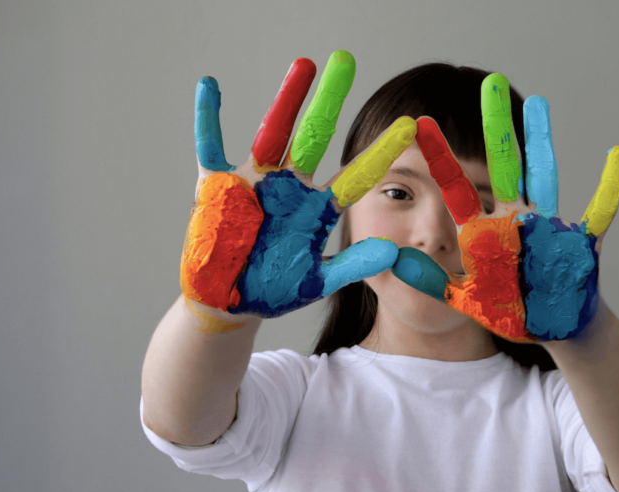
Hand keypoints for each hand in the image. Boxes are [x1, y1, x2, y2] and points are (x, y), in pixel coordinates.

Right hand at [181, 51, 416, 318]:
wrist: (230, 302)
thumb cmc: (275, 289)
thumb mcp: (319, 279)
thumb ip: (354, 264)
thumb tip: (394, 250)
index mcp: (317, 207)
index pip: (356, 174)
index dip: (381, 151)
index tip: (410, 125)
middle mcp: (290, 186)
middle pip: (314, 135)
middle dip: (329, 100)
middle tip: (345, 61)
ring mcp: (255, 182)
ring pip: (273, 131)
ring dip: (287, 99)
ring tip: (304, 64)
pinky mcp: (218, 186)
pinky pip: (211, 146)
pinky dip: (208, 118)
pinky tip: (210, 86)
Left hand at [390, 73, 618, 341]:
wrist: (550, 328)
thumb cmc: (508, 310)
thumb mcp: (463, 298)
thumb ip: (430, 280)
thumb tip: (393, 260)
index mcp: (482, 231)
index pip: (454, 187)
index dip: (440, 156)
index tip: (419, 122)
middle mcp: (513, 219)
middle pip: (503, 164)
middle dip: (497, 126)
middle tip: (490, 83)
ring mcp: (546, 226)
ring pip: (544, 174)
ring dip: (543, 140)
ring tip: (540, 102)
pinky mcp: (576, 241)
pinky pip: (598, 211)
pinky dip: (610, 186)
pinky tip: (618, 154)